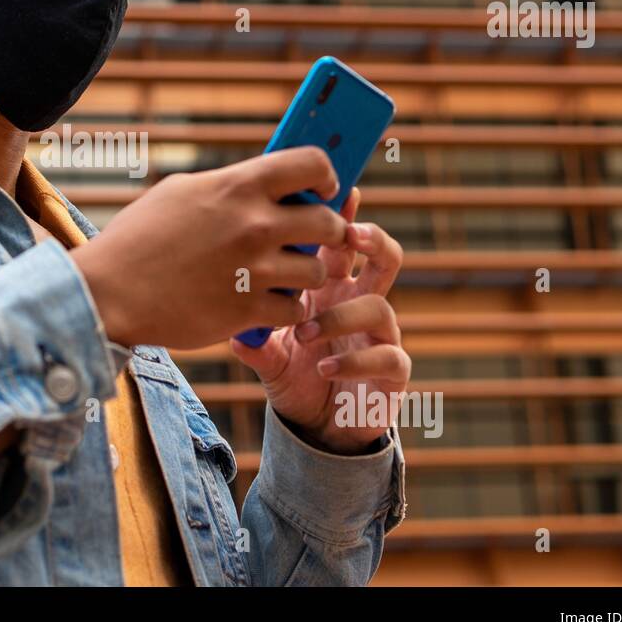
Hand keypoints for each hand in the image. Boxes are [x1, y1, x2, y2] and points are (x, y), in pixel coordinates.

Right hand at [69, 147, 346, 349]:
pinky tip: (267, 303)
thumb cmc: (138, 238)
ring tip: (284, 274)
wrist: (109, 291)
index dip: (326, 175)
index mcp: (238, 186)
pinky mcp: (247, 311)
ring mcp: (254, 270)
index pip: (312, 164)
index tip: (323, 188)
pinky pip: (294, 309)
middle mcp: (254, 225)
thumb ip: (229, 186)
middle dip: (327, 231)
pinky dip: (285, 309)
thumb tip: (265, 183)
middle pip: (329, 223)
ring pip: (316, 271)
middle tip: (313, 238)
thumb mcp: (181, 193)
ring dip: (304, 275)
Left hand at [229, 188, 410, 454]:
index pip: (341, 245)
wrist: (317, 429)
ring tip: (304, 331)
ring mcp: (381, 337)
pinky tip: (322, 368)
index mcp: (332, 289)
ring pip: (381, 308)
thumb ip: (253, 336)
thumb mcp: (267, 353)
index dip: (344, 218)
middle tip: (349, 236)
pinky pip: (388, 358)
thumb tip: (229, 325)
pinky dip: (353, 361)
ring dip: (339, 315)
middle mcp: (361, 305)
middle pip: (385, 259)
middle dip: (373, 241)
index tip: (342, 192)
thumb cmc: (294, 375)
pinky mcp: (392, 373)